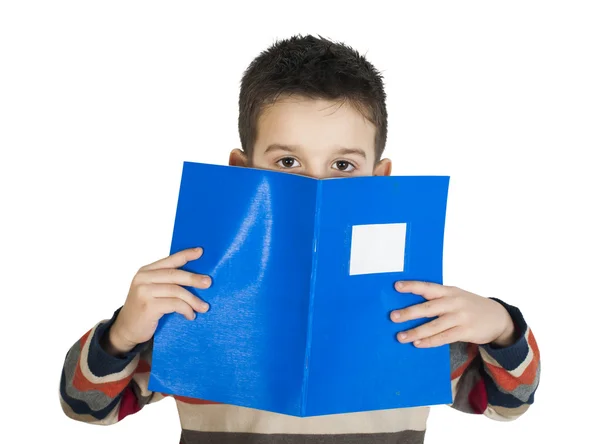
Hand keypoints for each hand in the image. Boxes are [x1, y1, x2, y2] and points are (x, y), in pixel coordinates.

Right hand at [104, 247, 211, 354]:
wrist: (126, 329)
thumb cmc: (144, 309)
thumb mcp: (151, 290)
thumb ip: (166, 281)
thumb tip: (196, 277)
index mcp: (146, 271)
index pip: (169, 260)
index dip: (186, 255)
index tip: (200, 251)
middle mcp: (143, 278)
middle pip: (175, 275)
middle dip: (194, 279)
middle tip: (208, 283)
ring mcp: (144, 292)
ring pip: (177, 291)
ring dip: (193, 300)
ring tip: (203, 307)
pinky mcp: (148, 306)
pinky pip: (175, 304)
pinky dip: (186, 310)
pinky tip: (190, 315)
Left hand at [390, 281, 515, 347]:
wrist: (498, 317)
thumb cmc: (470, 305)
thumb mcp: (457, 296)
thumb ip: (439, 298)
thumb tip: (412, 304)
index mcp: (450, 291)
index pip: (428, 287)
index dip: (412, 286)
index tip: (396, 286)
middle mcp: (454, 302)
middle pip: (428, 308)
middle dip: (409, 312)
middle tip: (393, 317)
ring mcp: (460, 317)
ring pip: (434, 326)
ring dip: (416, 332)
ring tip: (401, 336)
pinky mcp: (465, 332)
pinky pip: (443, 338)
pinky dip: (429, 341)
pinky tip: (418, 343)